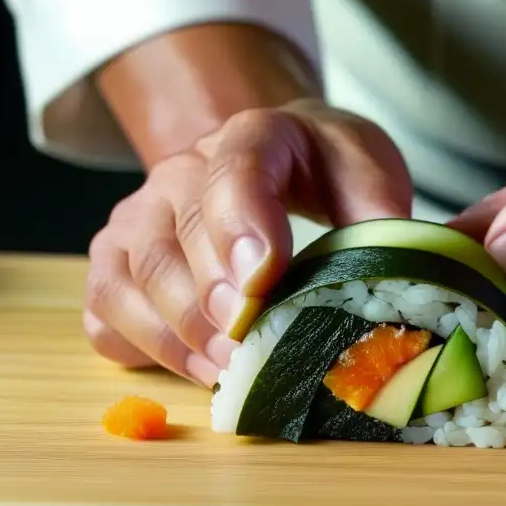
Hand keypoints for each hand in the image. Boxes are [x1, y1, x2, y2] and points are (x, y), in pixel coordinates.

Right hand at [83, 100, 412, 385]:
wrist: (269, 159)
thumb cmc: (323, 172)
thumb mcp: (365, 170)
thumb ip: (380, 206)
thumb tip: (399, 262)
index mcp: (255, 136)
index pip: (237, 167)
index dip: (243, 221)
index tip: (262, 278)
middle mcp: (182, 170)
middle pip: (177, 233)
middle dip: (211, 299)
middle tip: (246, 345)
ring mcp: (140, 216)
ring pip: (133, 276)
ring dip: (177, 332)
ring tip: (226, 370)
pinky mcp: (116, 261)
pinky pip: (106, 308)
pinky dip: (142, 346)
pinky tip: (192, 367)